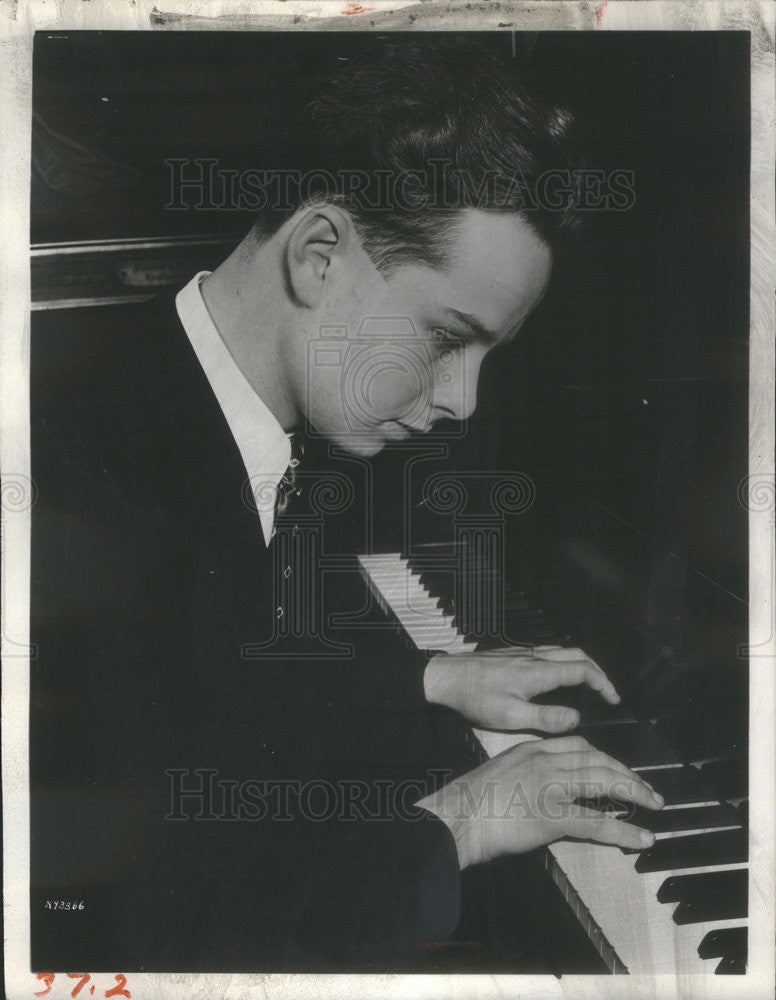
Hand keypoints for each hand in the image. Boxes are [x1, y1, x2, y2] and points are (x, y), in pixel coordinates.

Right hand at [416, 735, 663, 868]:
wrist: (455, 817)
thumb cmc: (469, 801)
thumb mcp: (500, 773)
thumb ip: (525, 774)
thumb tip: (543, 790)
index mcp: (531, 749)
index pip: (579, 745)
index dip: (605, 757)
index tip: (619, 768)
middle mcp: (544, 761)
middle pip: (598, 759)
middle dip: (627, 773)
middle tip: (648, 789)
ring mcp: (549, 787)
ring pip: (604, 782)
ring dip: (635, 793)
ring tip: (654, 804)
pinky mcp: (551, 816)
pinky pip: (597, 823)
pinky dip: (624, 831)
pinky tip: (642, 838)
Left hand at [423, 645, 619, 731]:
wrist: (444, 677)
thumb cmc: (474, 698)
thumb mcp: (510, 716)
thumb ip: (546, 718)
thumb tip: (576, 718)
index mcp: (538, 672)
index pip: (583, 670)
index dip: (603, 683)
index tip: (613, 699)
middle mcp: (534, 657)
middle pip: (577, 655)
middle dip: (598, 671)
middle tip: (607, 690)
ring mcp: (522, 653)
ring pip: (562, 651)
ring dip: (581, 664)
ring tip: (588, 682)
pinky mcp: (511, 654)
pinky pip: (547, 652)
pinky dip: (563, 661)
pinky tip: (556, 676)